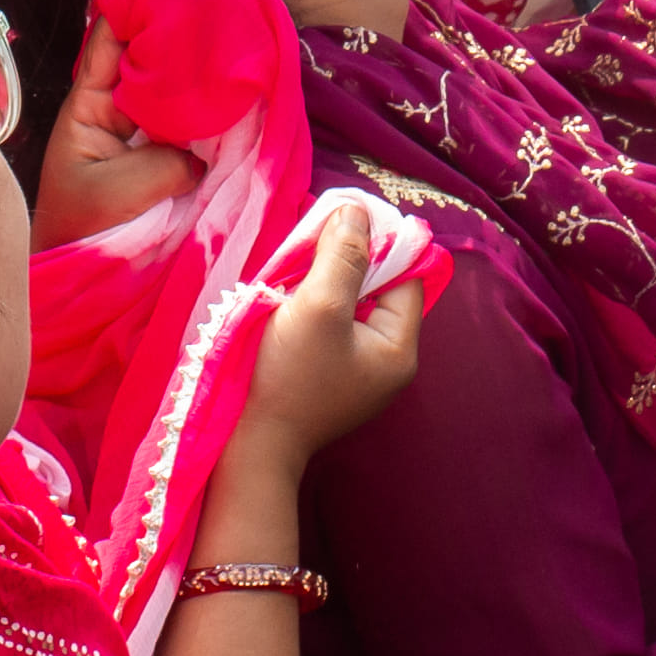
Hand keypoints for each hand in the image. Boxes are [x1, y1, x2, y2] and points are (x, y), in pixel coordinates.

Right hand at [235, 195, 426, 461]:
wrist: (249, 444)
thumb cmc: (288, 375)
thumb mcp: (319, 305)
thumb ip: (344, 255)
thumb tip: (360, 211)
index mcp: (399, 350)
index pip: (406, 277)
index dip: (380, 243)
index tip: (344, 219)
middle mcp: (387, 363)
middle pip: (379, 289)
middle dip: (349, 260)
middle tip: (315, 239)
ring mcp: (358, 374)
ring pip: (352, 305)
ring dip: (327, 281)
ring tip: (296, 267)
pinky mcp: (329, 378)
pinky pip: (332, 326)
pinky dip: (315, 305)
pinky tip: (288, 298)